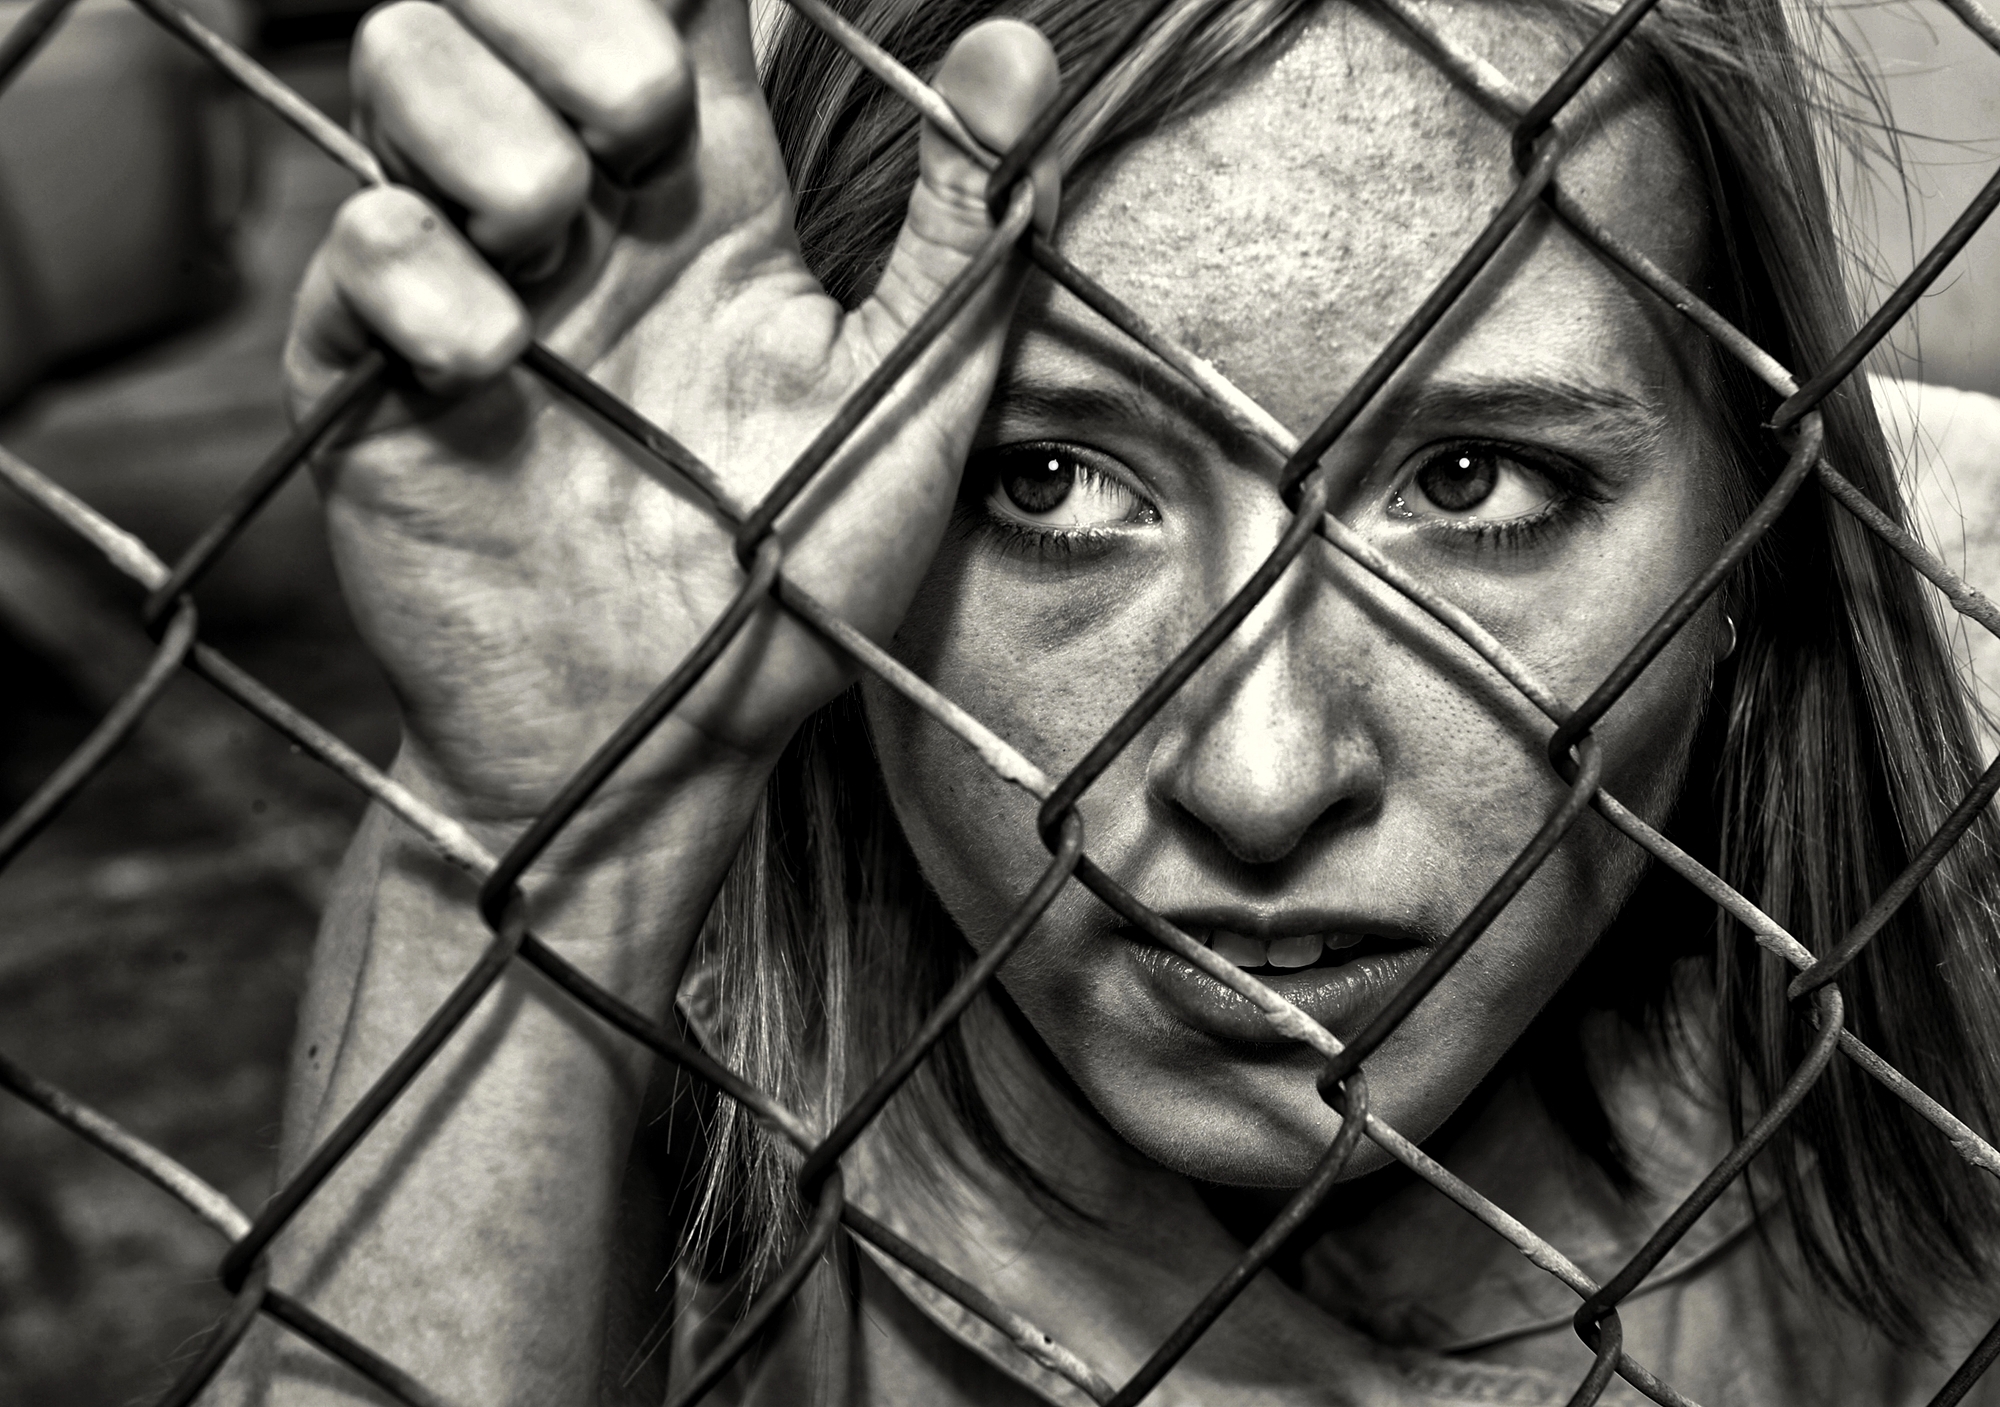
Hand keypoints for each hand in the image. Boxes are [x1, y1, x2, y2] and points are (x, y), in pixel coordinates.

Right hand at [286, 0, 1058, 828]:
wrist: (657, 745)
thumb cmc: (789, 590)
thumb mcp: (910, 403)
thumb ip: (966, 231)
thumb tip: (1021, 47)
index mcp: (710, 203)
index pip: (675, 6)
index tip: (707, 23)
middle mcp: (586, 217)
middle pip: (516, 1)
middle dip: (569, 18)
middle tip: (641, 118)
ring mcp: (470, 278)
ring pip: (407, 61)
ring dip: (480, 115)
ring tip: (553, 231)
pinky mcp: (372, 365)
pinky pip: (357, 237)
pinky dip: (414, 266)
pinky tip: (492, 358)